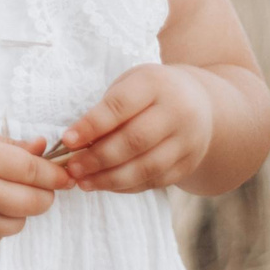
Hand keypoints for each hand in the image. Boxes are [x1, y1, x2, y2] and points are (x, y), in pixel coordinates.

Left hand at [56, 65, 216, 192]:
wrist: (201, 103)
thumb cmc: (151, 93)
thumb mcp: (130, 85)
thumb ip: (106, 109)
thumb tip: (76, 142)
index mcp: (156, 84)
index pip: (120, 106)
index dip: (92, 125)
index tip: (67, 140)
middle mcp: (177, 111)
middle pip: (135, 140)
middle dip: (99, 157)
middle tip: (72, 168)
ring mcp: (187, 140)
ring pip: (147, 167)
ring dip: (111, 179)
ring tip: (84, 182)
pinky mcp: (189, 163)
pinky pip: (155, 180)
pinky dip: (127, 186)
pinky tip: (106, 185)